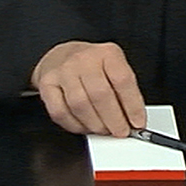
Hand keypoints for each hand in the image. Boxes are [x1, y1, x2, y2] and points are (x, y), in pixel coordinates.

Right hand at [31, 41, 146, 135]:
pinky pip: (61, 112)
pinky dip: (75, 126)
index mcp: (107, 53)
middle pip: (101, 95)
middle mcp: (84, 59)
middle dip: (114, 120)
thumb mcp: (114, 68)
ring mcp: (63, 71)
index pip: (123, 80)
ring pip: (80, 105)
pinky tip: (85, 126)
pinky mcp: (47, 85)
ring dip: (96, 124)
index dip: (132, 106)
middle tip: (121, 131)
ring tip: (104, 129)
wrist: (61, 56)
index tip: (137, 123)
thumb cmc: (92, 65)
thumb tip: (134, 119)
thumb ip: (124, 91)